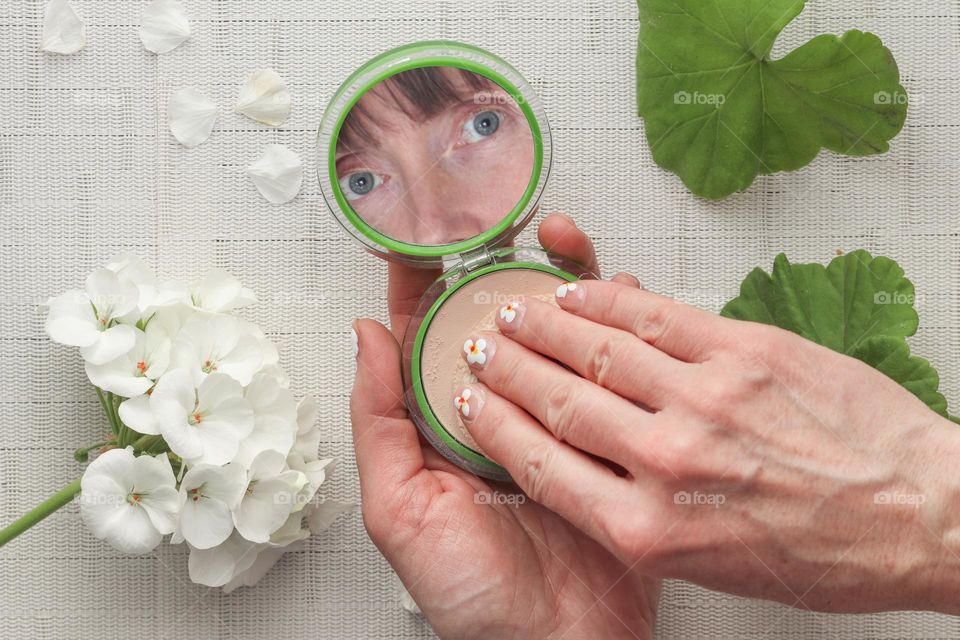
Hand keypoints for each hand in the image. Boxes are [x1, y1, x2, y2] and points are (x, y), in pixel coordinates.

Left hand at [351, 215, 658, 638]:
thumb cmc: (474, 597)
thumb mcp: (402, 513)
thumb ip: (379, 423)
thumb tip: (366, 334)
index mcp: (442, 424)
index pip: (426, 334)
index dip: (422, 279)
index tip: (421, 227)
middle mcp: (496, 411)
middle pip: (492, 321)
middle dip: (496, 261)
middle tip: (503, 210)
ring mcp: (552, 418)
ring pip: (552, 334)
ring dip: (556, 283)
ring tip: (559, 239)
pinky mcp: (604, 432)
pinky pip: (607, 367)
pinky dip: (612, 328)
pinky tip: (614, 297)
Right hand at [454, 278, 959, 614]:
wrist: (919, 515)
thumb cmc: (824, 551)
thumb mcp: (705, 564)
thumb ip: (632, 517)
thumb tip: (583, 468)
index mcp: (648, 529)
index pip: (539, 464)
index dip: (492, 424)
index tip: (469, 402)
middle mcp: (667, 462)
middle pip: (556, 399)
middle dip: (505, 366)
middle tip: (480, 346)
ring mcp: (705, 399)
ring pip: (596, 348)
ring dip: (544, 324)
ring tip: (515, 312)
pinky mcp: (743, 351)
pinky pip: (654, 316)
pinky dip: (606, 300)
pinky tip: (580, 293)